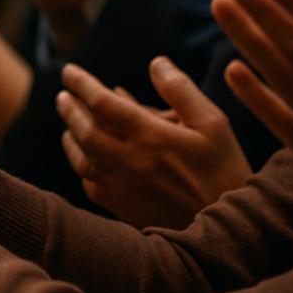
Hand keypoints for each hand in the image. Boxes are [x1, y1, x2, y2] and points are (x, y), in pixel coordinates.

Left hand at [55, 58, 252, 228]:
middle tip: (62, 96)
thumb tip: (155, 63)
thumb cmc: (225, 169)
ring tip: (68, 125)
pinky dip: (84, 168)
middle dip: (70, 110)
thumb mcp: (213, 122)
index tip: (68, 71)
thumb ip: (180, 90)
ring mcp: (124, 188)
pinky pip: (92, 186)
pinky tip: (86, 159)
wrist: (230, 229)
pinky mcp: (125, 209)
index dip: (82, 84)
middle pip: (85, 131)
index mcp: (152, 137)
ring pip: (83, 160)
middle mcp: (131, 162)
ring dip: (71, 139)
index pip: (103, 103)